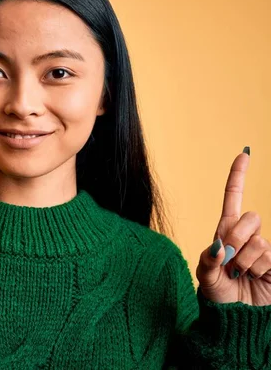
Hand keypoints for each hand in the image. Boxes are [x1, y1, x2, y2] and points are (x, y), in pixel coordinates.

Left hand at [197, 147, 270, 305]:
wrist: (237, 317)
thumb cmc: (218, 295)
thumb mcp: (205, 277)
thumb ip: (209, 260)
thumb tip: (220, 246)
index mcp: (225, 232)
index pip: (233, 199)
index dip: (238, 176)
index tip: (244, 154)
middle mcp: (246, 236)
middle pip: (249, 218)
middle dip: (237, 237)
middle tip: (230, 260)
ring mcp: (263, 248)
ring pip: (259, 240)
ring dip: (247, 260)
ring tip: (241, 273)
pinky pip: (269, 255)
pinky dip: (259, 268)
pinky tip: (255, 277)